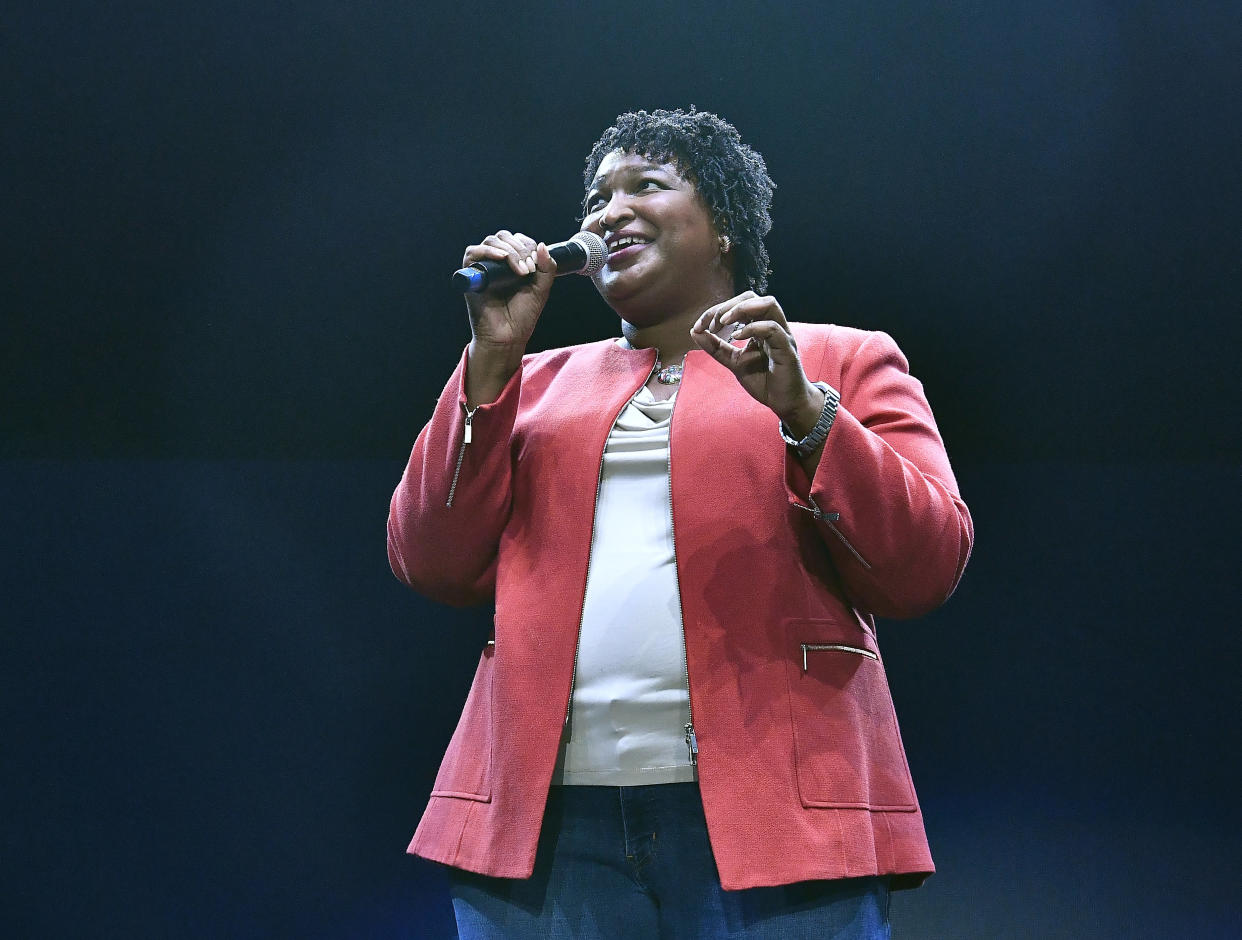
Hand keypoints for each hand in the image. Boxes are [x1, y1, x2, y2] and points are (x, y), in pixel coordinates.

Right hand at [462, 230, 555, 351]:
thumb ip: (547, 267)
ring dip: (508, 250)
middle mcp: (497, 263)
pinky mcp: (471, 276)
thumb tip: (542, 244)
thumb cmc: (523, 314)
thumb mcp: (541, 288)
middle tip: (528, 270)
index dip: (528, 246)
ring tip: (519, 270)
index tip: (535, 265)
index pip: (518, 240)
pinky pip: (472, 253)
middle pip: (504, 237)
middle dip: (519, 248)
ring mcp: (484, 268)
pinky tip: (501, 258)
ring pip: (491, 241)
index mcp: (513, 263)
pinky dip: (488, 251)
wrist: (509, 335)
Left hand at [690, 292, 823, 434]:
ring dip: (742, 309)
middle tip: (712, 322)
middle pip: (753, 297)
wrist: (783, 403)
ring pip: (768, 304)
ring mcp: (782, 335)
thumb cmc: (763, 380)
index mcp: (759, 326)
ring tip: (724, 322)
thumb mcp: (733, 362)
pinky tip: (737, 337)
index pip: (739, 304)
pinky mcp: (787, 349)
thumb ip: (715, 347)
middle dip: (728, 305)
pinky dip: (753, 328)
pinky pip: (773, 328)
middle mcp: (772, 325)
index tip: (699, 326)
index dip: (717, 310)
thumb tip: (694, 331)